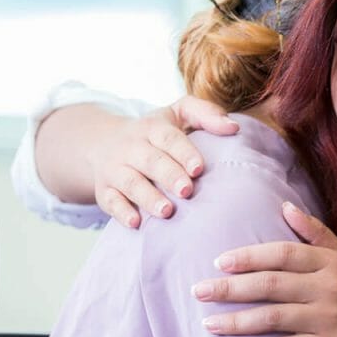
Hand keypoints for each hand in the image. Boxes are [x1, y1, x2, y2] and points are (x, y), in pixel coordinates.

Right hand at [91, 96, 238, 227]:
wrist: (103, 141)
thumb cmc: (155, 132)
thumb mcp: (178, 113)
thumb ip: (206, 114)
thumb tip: (234, 128)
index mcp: (152, 128)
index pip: (168, 139)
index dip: (183, 153)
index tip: (199, 169)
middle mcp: (132, 147)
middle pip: (150, 161)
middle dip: (169, 176)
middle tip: (187, 191)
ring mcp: (115, 169)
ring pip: (130, 182)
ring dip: (148, 197)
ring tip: (167, 211)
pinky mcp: (104, 190)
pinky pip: (109, 201)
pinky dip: (121, 212)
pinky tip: (136, 223)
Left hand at [193, 202, 336, 336]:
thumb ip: (317, 235)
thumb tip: (285, 207)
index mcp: (331, 263)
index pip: (283, 254)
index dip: (249, 257)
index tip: (220, 262)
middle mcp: (330, 288)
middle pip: (271, 285)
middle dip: (230, 288)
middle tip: (198, 291)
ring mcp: (330, 318)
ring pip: (274, 317)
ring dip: (237, 321)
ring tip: (208, 323)